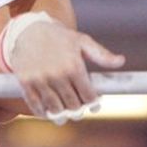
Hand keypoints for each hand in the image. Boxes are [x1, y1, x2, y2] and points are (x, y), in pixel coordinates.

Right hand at [9, 21, 124, 124]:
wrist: (28, 30)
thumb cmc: (59, 37)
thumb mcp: (82, 41)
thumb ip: (102, 54)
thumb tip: (121, 61)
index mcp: (74, 66)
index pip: (88, 96)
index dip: (94, 104)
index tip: (95, 106)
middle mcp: (57, 74)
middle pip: (72, 105)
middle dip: (78, 111)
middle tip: (78, 111)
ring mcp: (40, 79)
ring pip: (55, 109)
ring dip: (61, 116)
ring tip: (63, 116)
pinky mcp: (25, 82)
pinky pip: (35, 105)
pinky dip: (43, 113)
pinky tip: (47, 113)